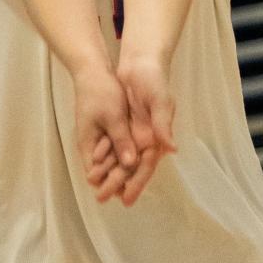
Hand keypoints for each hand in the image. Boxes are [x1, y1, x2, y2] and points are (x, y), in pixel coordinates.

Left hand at [77, 58, 174, 206]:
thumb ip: (163, 124)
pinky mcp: (122, 126)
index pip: (146, 165)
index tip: (126, 200)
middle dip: (118, 184)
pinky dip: (103, 158)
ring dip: (108, 174)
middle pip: (130, 167)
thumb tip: (171, 149)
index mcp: (157, 137)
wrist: (139, 62)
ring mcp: (133, 133)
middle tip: (103, 199)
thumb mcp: (160, 100)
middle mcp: (146, 139)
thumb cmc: (153, 80)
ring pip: (119, 160)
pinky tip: (92, 169)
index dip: (136, 183)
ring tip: (95, 190)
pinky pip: (111, 147)